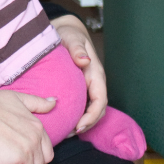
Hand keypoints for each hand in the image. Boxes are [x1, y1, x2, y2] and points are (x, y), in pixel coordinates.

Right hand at [0, 90, 56, 163]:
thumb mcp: (16, 98)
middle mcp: (36, 140)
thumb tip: (54, 102)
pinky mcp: (15, 163)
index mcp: (38, 127)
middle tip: (12, 159)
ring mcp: (27, 152)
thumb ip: (37, 102)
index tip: (20, 152)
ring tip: (5, 162)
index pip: (47, 152)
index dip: (35, 154)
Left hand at [51, 14, 107, 133]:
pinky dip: (77, 115)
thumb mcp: (72, 38)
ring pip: (91, 109)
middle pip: (98, 109)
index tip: (79, 125)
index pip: (100, 99)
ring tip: (66, 131)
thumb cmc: (69, 34)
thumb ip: (77, 48)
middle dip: (88, 123)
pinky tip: (63, 120)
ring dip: (83, 122)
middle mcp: (94, 82)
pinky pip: (82, 105)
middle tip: (70, 133)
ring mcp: (88, 86)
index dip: (92, 115)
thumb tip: (85, 60)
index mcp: (95, 73)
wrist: (66, 31)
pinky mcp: (80, 88)